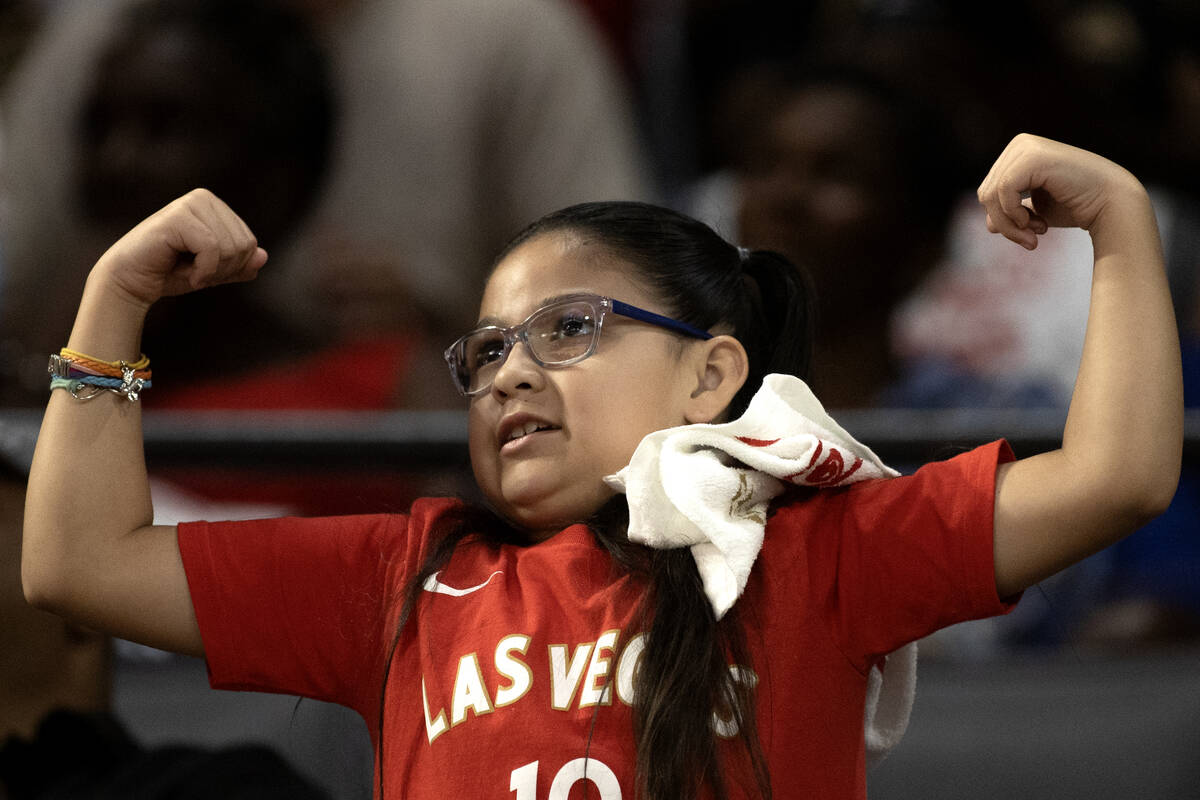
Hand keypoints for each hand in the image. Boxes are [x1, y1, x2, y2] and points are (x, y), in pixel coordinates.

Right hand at [92, 189, 267, 309]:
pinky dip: (203, 271)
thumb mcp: (214, 272)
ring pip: (230, 247)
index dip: (233, 267)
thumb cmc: (170, 273)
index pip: (250, 242)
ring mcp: (189, 204)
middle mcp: (203, 198)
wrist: (131, 282)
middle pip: (244, 245)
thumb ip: (240, 265)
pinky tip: (186, 273)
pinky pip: (212, 248)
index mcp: (215, 206)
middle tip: (197, 273)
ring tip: (189, 271)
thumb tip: (263, 256)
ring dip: (212, 271)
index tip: (207, 271)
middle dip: (224, 269)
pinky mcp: (177, 217)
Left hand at [976, 134, 1145, 249]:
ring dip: (1010, 225)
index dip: (1001, 219)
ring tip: (1035, 236)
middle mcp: (1020, 145)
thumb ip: (1012, 213)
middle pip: (985, 193)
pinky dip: (1013, 215)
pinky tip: (1037, 224)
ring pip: (990, 194)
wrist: (1112, 204)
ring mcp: (1026, 148)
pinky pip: (1003, 191)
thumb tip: (989, 225)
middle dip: (1004, 224)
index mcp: (1018, 153)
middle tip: (1030, 240)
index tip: (1028, 235)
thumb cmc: (1077, 207)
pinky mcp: (1033, 157)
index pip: (988, 191)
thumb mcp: (1036, 212)